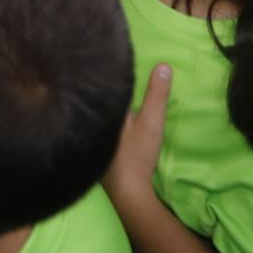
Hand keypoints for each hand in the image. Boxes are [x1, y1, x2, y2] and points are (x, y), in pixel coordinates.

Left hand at [102, 64, 172, 201]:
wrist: (127, 193)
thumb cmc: (137, 155)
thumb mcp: (151, 122)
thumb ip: (157, 95)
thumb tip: (163, 64)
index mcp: (102, 111)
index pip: (101, 87)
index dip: (106, 74)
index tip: (107, 59)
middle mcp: (90, 121)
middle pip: (95, 100)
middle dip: (101, 89)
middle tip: (106, 72)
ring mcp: (90, 137)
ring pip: (95, 115)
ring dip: (101, 106)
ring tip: (102, 88)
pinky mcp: (92, 150)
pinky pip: (94, 128)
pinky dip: (101, 121)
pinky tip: (105, 121)